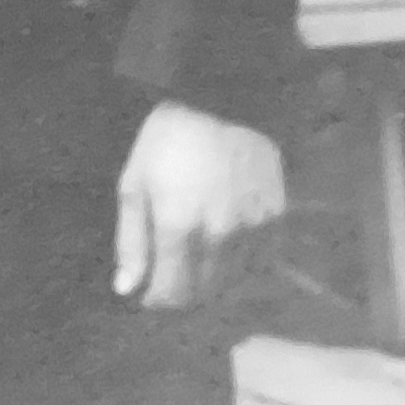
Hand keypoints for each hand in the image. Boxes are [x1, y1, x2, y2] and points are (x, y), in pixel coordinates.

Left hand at [113, 98, 283, 309]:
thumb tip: (127, 288)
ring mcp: (254, 229)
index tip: (146, 296)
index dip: (157, 302)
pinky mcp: (278, 218)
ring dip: (211, 284)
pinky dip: (240, 267)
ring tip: (193, 266)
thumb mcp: (134, 184)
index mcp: (178, 227)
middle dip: (181, 295)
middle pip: (204, 293)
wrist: (222, 102)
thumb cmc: (166, 141)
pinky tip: (224, 251)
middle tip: (167, 281)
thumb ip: (131, 241)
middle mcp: (220, 236)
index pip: (173, 293)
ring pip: (233, 282)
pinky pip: (260, 262)